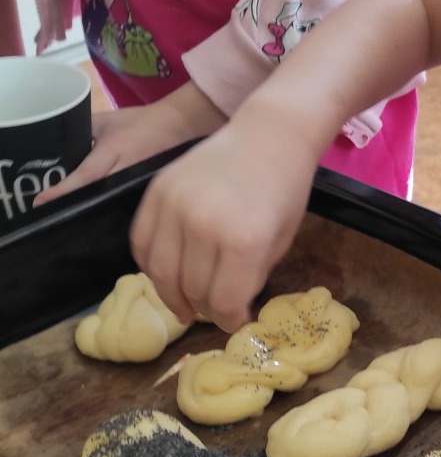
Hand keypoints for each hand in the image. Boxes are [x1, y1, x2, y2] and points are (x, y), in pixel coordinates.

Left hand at [37, 83, 223, 204]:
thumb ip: (82, 128)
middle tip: (46, 213)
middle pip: (94, 195)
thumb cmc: (140, 121)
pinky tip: (92, 211)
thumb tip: (55, 139)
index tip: (40, 201)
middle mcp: (125, 171)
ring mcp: (136, 184)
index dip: (63, 189)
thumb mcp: (106, 120)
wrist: (179, 126)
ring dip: (87, 208)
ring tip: (65, 215)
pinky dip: (104, 207)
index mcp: (113, 151)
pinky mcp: (142, 190)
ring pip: (107, 202)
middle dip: (71, 204)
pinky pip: (119, 202)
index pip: (85, 174)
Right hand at [131, 108, 317, 330]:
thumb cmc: (284, 188)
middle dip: (204, 310)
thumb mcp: (281, 240)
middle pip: (191, 290)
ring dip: (172, 295)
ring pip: (160, 272)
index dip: (229, 320)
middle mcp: (203, 224)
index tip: (234, 322)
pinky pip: (141, 242)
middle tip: (211, 313)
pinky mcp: (155, 191)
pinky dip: (150, 265)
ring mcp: (175, 205)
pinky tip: (167, 272)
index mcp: (244, 240)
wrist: (267, 134)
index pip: (224, 302)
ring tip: (186, 302)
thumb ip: (252, 278)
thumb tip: (228, 310)